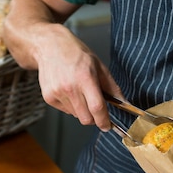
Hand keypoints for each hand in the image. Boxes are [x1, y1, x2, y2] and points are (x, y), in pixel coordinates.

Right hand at [3, 0, 121, 130]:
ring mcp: (57, 93)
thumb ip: (111, 86)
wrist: (50, 47)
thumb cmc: (75, 54)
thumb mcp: (98, 65)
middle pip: (86, 118)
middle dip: (94, 118)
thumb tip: (123, 102)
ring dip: (81, 109)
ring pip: (76, 115)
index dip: (104, 120)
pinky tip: (69, 91)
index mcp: (85, 78)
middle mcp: (69, 87)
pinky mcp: (49, 97)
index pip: (97, 108)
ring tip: (79, 92)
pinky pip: (65, 111)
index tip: (107, 125)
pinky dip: (70, 105)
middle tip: (96, 109)